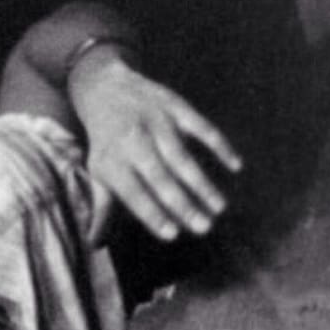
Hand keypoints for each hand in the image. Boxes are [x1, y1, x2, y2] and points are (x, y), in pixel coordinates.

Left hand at [68, 50, 242, 245]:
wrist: (103, 86)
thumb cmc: (105, 139)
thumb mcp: (97, 170)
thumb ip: (102, 206)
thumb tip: (94, 243)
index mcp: (111, 161)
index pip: (133, 194)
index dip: (152, 214)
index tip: (172, 235)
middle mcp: (132, 141)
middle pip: (160, 178)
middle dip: (182, 204)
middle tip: (204, 228)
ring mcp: (155, 122)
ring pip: (181, 156)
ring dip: (201, 183)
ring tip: (219, 208)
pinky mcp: (174, 105)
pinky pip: (201, 126)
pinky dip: (219, 145)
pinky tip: (235, 166)